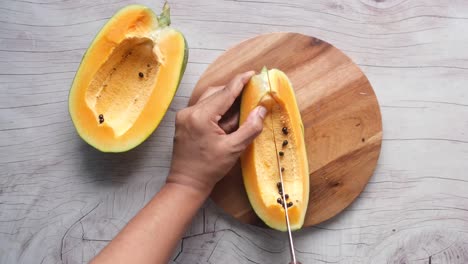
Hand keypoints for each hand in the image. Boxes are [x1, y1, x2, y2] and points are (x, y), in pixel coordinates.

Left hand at [167, 71, 266, 196]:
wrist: (186, 183)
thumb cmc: (210, 168)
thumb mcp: (234, 149)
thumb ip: (250, 127)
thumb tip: (261, 109)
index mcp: (201, 117)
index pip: (225, 93)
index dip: (240, 82)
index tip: (252, 73)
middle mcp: (189, 112)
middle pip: (216, 93)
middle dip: (234, 93)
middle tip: (250, 92)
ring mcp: (184, 116)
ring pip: (209, 99)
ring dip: (225, 101)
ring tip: (240, 107)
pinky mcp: (183, 121)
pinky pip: (202, 108)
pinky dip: (216, 109)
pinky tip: (225, 118)